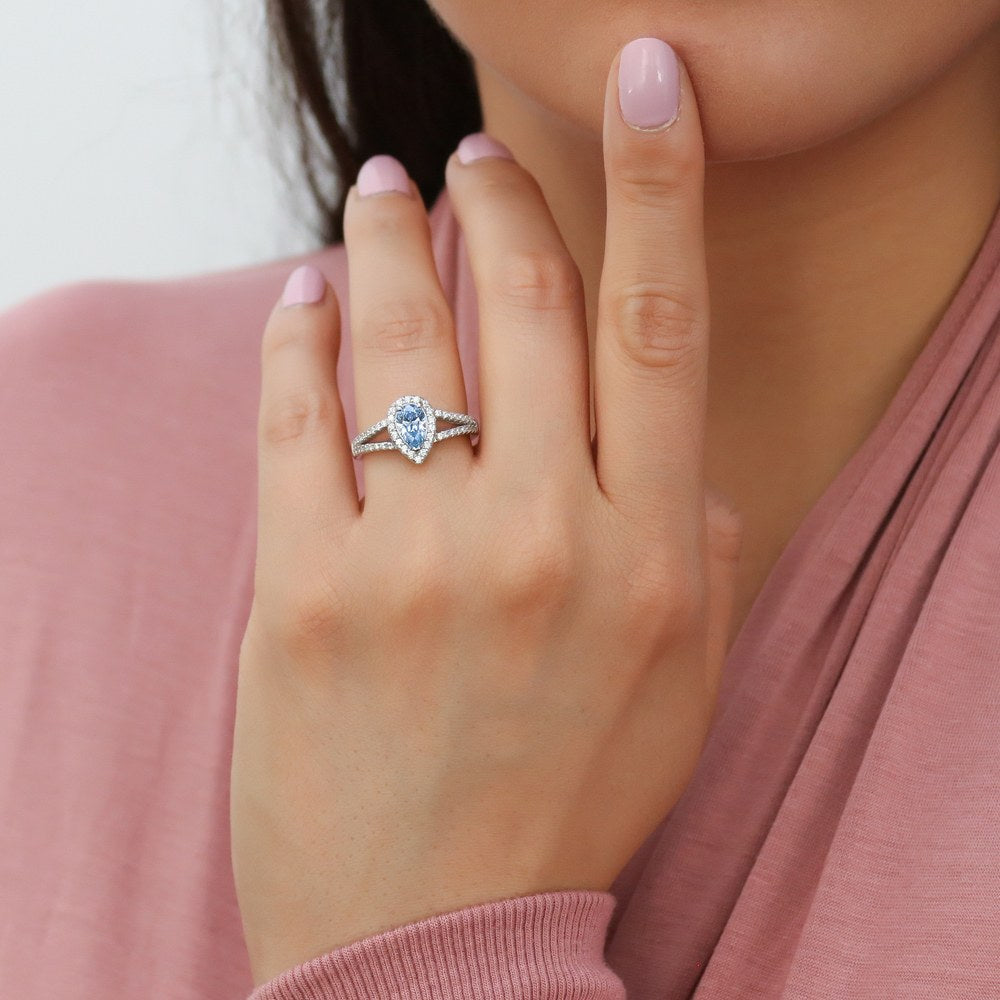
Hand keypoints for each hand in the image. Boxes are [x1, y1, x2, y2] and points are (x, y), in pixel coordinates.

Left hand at [231, 37, 742, 986]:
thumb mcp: (683, 683)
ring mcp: (411, 563)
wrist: (432, 934)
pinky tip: (299, 293)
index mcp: (649, 554)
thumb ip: (695, 543)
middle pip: (518, 303)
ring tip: (379, 189)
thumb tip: (669, 440)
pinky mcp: (300, 594)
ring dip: (385, 238)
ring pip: (398, 338)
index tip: (645, 81)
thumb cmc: (566, 797)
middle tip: (471, 158)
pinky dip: (292, 335)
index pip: (660, 323)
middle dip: (496, 201)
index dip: (658, 182)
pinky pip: (292, 420)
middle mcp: (539, 537)